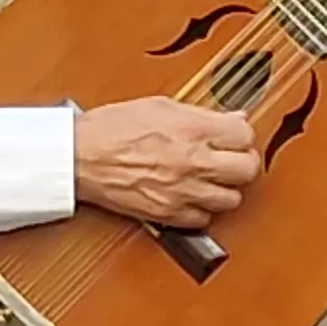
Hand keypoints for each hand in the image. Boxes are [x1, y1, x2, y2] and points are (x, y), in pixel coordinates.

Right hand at [73, 96, 260, 228]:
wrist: (78, 157)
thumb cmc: (111, 128)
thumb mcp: (160, 106)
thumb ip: (201, 114)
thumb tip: (233, 117)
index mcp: (192, 129)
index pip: (246, 135)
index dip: (242, 135)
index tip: (234, 136)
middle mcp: (193, 162)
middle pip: (248, 170)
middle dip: (242, 163)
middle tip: (230, 159)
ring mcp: (183, 191)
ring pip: (232, 199)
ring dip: (225, 189)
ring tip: (211, 179)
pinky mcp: (169, 214)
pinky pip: (204, 220)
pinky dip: (202, 210)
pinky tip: (192, 196)